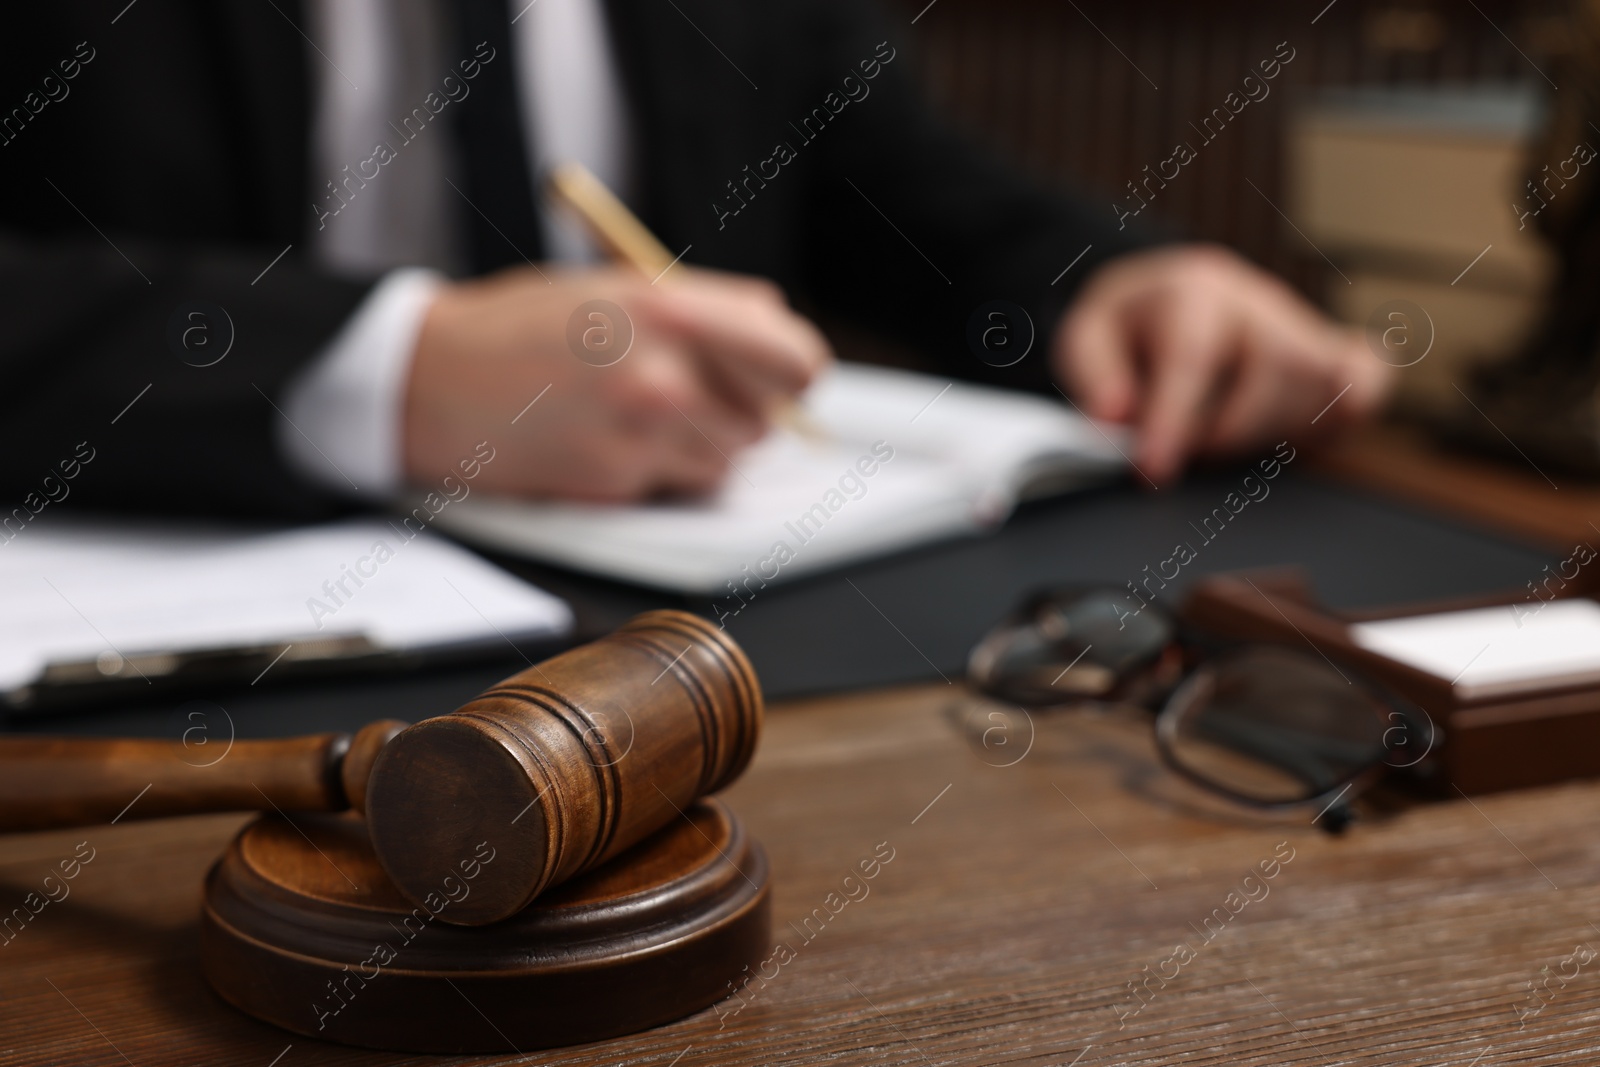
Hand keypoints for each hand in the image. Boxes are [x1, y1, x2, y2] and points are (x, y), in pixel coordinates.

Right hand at [403, 266, 831, 500]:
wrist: (431, 380)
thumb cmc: (523, 327)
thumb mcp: (617, 285)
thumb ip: (706, 308)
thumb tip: (778, 334)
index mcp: (668, 307)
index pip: (791, 357)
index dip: (794, 371)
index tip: (785, 375)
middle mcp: (662, 373)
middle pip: (765, 419)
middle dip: (739, 409)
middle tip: (690, 390)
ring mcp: (639, 435)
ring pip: (724, 460)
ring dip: (700, 445)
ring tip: (638, 412)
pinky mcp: (615, 483)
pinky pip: (674, 484)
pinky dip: (657, 471)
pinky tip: (606, 437)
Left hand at [1054, 245, 1391, 485]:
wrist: (1167, 295)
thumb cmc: (1130, 325)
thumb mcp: (1086, 336)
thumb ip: (1095, 376)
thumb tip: (1115, 415)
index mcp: (1193, 289)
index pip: (1194, 355)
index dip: (1176, 418)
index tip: (1155, 469)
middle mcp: (1257, 301)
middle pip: (1277, 364)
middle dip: (1230, 426)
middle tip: (1188, 448)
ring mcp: (1300, 325)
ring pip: (1324, 380)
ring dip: (1273, 429)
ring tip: (1224, 434)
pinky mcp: (1327, 351)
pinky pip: (1368, 376)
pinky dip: (1349, 410)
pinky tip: (1308, 430)